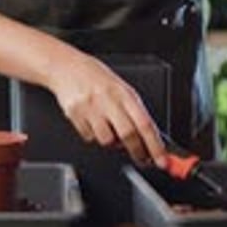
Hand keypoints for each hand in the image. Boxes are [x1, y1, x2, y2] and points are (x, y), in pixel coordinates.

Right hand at [46, 48, 166, 166]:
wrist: (65, 66)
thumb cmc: (94, 76)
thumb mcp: (119, 87)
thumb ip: (132, 110)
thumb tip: (148, 138)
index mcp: (123, 92)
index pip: (144, 123)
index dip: (155, 146)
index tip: (162, 160)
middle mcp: (108, 99)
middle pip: (128, 135)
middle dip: (138, 152)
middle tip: (142, 159)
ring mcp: (90, 107)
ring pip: (107, 140)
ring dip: (112, 142)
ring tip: (108, 128)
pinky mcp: (75, 115)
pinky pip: (89, 137)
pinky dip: (93, 135)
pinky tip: (92, 121)